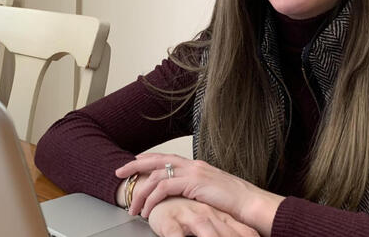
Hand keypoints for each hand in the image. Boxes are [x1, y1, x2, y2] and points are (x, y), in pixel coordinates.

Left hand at [115, 153, 283, 235]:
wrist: (250, 203)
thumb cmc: (234, 203)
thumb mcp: (211, 194)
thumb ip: (196, 192)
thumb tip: (184, 199)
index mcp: (196, 166)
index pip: (167, 158)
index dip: (149, 160)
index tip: (135, 163)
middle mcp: (193, 165)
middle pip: (157, 160)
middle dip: (135, 165)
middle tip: (119, 172)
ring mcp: (193, 171)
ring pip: (156, 175)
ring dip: (141, 191)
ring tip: (133, 207)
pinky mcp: (193, 182)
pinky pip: (164, 188)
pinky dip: (152, 199)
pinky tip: (148, 210)